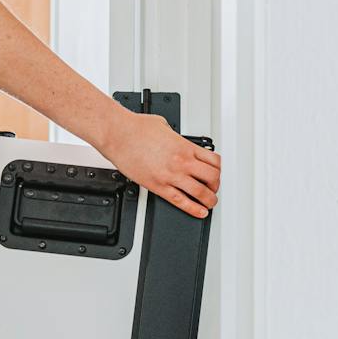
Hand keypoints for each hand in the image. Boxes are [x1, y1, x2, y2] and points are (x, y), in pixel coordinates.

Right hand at [100, 110, 221, 217]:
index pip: (214, 160)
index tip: (216, 173)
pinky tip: (199, 212)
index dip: (218, 169)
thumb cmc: (136, 128)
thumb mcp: (164, 126)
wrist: (118, 135)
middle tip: (213, 188)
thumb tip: (176, 139)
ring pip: (201, 192)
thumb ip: (174, 136)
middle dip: (216, 185)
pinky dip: (193, 209)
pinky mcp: (158, 186)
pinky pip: (181, 201)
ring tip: (210, 203)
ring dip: (209, 200)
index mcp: (185, 146)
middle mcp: (182, 161)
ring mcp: (171, 175)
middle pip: (212, 177)